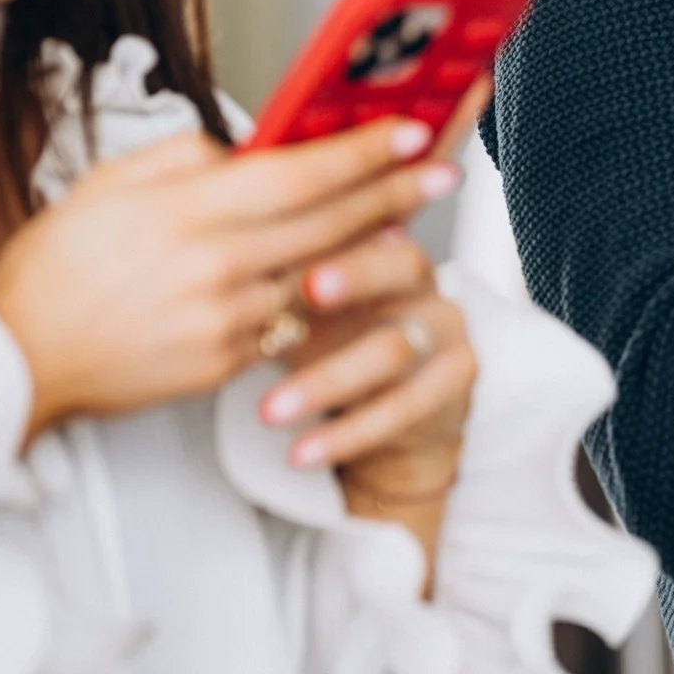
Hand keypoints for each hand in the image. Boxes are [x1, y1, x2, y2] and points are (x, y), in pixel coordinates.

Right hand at [0, 117, 459, 440]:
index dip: (363, 152)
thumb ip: (183, 156)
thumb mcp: (108, 183)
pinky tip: (331, 280)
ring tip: (400, 220)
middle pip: (328, 222)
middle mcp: (215, 265)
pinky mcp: (225, 364)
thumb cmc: (55, 269)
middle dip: (396, 192)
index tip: (410, 131)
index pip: (299, 174)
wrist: (17, 361)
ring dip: (364, 248)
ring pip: (316, 274)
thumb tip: (243, 150)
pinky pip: (284, 324)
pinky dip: (310, 299)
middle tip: (442, 172)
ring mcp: (225, 320)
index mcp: (186, 211)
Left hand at [255, 230, 477, 485]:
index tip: (283, 244)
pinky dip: (346, 434)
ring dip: (326, 381)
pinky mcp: (456, 384)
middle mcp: (423, 283)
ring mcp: (447, 332)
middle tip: (303, 292)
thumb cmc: (341, 349)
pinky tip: (301, 451)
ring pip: (392, 349)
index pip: (368, 221)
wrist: (397, 417)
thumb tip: (217, 256)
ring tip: (269, 410)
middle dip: (354, 276)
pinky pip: (404, 409)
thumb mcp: (308, 313)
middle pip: (402, 265)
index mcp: (384, 248)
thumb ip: (282, 283)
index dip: (332, 229)